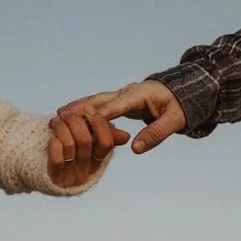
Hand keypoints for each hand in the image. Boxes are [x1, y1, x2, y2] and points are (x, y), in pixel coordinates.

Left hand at [48, 106, 129, 187]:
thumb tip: (126, 136)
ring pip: (69, 146)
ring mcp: (71, 176)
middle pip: (85, 141)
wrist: (40, 163)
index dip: (98, 123)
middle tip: (66, 113)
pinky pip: (57, 160)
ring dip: (61, 128)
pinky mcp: (55, 180)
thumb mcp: (86, 140)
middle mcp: (87, 170)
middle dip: (74, 121)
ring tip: (56, 121)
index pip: (106, 142)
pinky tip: (51, 137)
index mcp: (98, 160)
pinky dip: (54, 145)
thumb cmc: (66, 148)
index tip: (88, 108)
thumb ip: (102, 135)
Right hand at [58, 80, 185, 153]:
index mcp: (138, 96)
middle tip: (60, 115)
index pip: (114, 107)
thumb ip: (156, 133)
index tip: (80, 123)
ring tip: (59, 114)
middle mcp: (127, 93)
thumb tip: (135, 148)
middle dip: (80, 108)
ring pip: (96, 101)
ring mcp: (122, 95)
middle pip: (99, 100)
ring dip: (78, 107)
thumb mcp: (175, 121)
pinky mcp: (120, 100)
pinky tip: (72, 115)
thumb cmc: (180, 107)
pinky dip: (86, 109)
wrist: (181, 92)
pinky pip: (100, 105)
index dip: (96, 115)